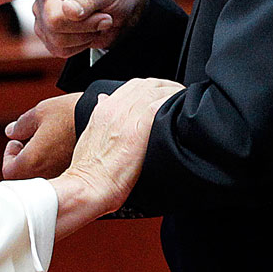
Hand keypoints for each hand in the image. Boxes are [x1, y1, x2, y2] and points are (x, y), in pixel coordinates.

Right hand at [0, 0, 146, 57]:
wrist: (124, 12)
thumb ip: (87, 0)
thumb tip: (68, 12)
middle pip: (53, 22)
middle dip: (83, 24)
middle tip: (104, 16)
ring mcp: (44, 21)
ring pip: (57, 40)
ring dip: (85, 35)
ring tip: (99, 21)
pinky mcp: (51, 39)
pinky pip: (61, 51)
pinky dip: (82, 45)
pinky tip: (89, 33)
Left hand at [2, 93, 79, 179]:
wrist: (102, 118)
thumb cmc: (70, 114)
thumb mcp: (40, 112)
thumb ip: (21, 124)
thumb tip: (12, 131)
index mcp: (31, 162)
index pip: (8, 171)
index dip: (9, 155)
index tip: (17, 142)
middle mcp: (46, 175)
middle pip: (24, 178)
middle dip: (22, 161)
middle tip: (28, 144)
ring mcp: (62, 176)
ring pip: (42, 179)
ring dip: (37, 164)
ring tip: (45, 145)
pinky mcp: (77, 175)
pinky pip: (59, 177)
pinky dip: (54, 167)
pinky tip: (60, 150)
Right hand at [49, 78, 183, 237]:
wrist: (86, 187)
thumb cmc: (89, 173)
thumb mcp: (90, 137)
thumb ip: (100, 117)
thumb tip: (104, 99)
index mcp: (104, 109)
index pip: (134, 86)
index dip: (154, 87)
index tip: (165, 95)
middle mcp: (115, 108)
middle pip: (148, 84)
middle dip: (168, 88)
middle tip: (181, 98)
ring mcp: (126, 117)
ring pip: (156, 90)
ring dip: (174, 94)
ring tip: (187, 104)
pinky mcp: (137, 129)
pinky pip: (160, 105)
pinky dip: (173, 104)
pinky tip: (183, 113)